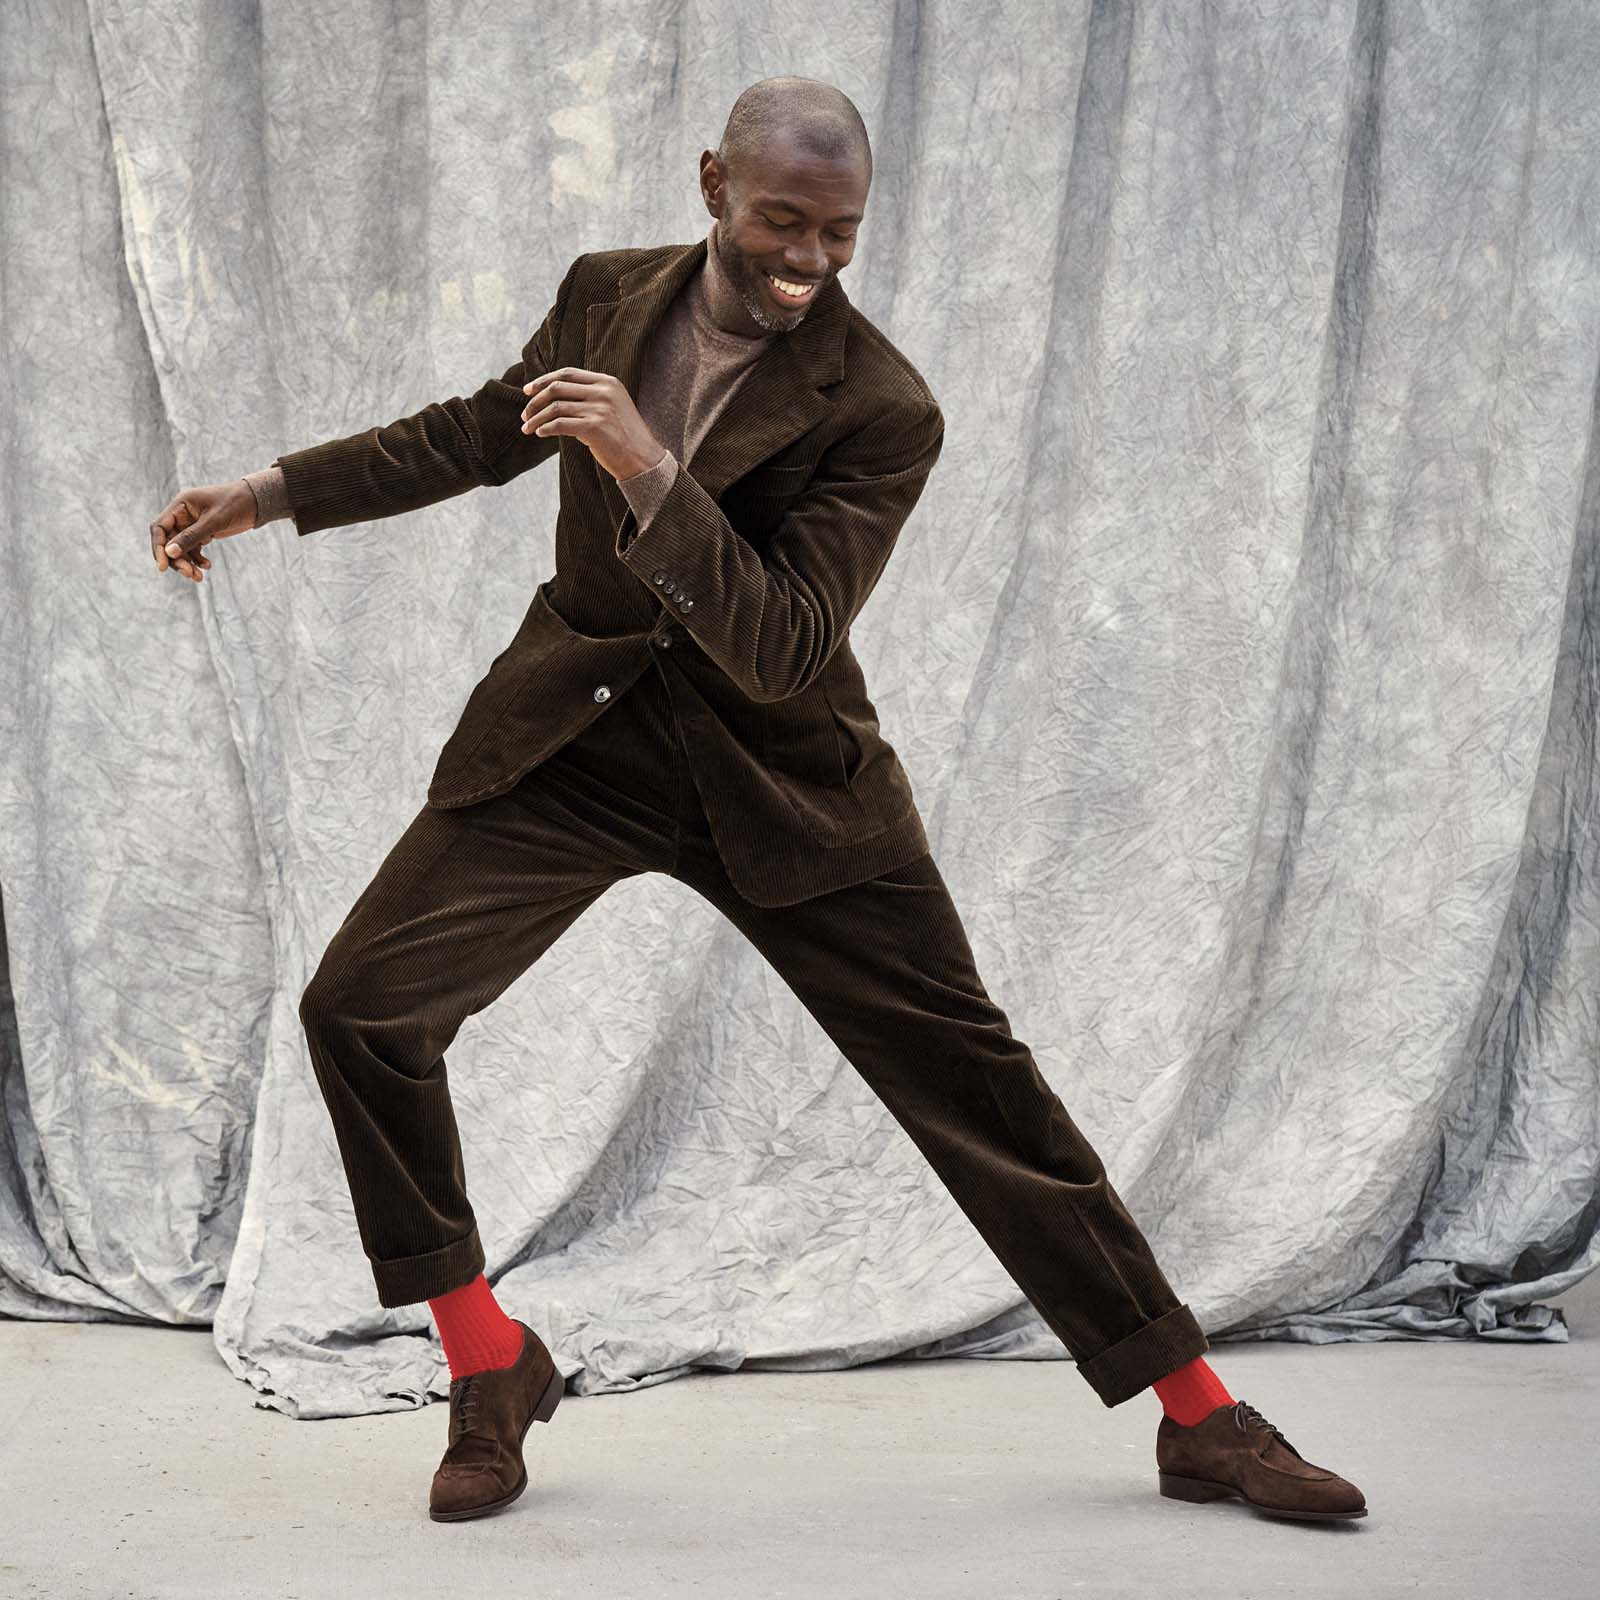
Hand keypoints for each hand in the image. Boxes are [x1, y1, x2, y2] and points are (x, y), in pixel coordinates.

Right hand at [150, 481, 257, 582]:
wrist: (256, 501)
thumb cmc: (235, 504)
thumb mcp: (214, 521)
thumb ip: (191, 536)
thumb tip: (169, 552)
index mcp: (180, 505)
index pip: (159, 527)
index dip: (158, 547)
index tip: (163, 566)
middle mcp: (182, 514)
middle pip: (169, 541)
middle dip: (177, 559)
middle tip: (189, 574)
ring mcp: (191, 524)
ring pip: (181, 547)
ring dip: (187, 563)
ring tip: (199, 576)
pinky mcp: (202, 532)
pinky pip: (194, 548)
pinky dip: (197, 559)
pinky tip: (207, 566)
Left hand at [520, 367, 664, 481]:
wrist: (643, 460)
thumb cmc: (624, 437)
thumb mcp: (611, 408)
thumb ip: (589, 398)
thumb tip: (554, 399)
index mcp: (607, 382)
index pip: (568, 373)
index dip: (544, 380)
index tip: (527, 390)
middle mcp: (603, 392)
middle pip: (557, 387)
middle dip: (535, 400)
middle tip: (524, 414)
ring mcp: (599, 409)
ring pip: (555, 407)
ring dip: (536, 418)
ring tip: (527, 428)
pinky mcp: (594, 427)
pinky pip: (559, 424)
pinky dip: (545, 428)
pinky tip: (540, 433)